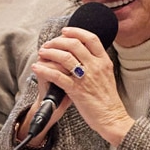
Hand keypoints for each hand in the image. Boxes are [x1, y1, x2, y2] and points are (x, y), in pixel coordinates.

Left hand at [29, 26, 134, 144]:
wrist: (112, 117)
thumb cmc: (108, 99)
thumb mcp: (107, 75)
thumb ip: (97, 63)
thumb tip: (85, 53)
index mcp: (104, 61)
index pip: (91, 38)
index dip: (76, 32)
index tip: (65, 31)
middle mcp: (96, 66)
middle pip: (74, 44)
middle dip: (57, 41)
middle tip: (48, 44)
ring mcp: (86, 78)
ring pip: (64, 57)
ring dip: (49, 53)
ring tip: (42, 53)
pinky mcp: (76, 90)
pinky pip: (57, 76)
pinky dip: (44, 70)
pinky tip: (37, 67)